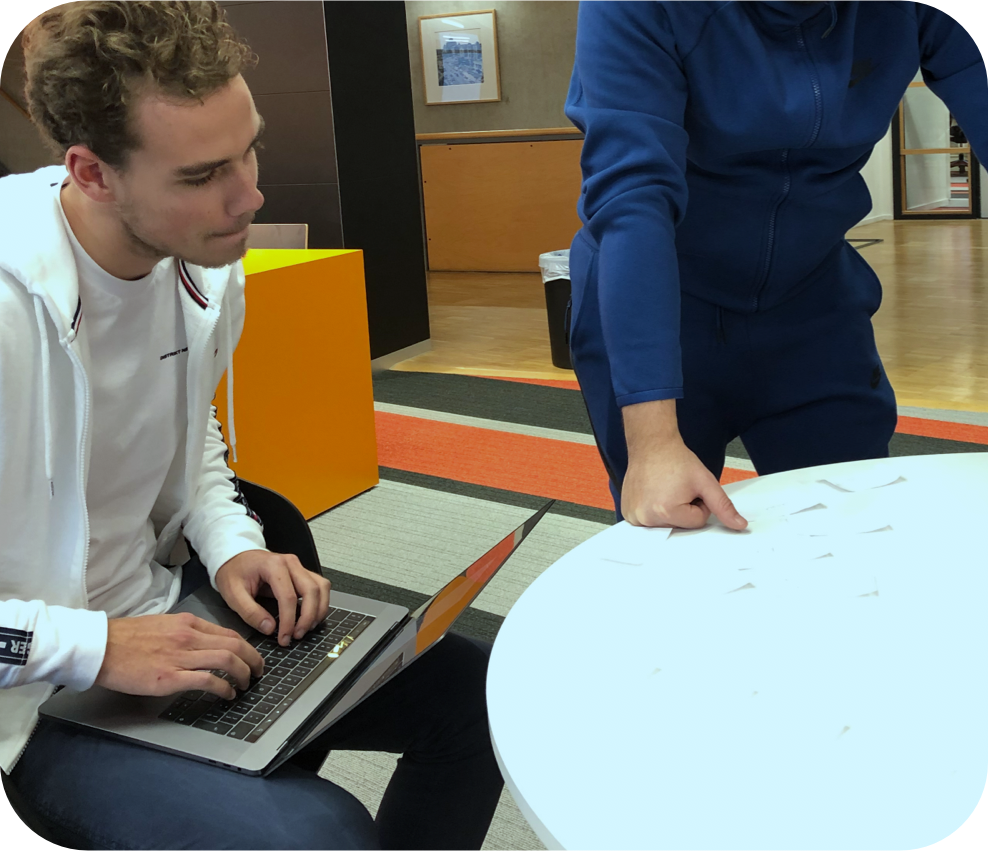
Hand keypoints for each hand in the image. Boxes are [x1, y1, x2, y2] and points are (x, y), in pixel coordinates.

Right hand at [95, 613, 263, 698]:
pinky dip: (224, 687)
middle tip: (259, 671)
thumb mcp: (162, 624)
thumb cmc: (126, 638)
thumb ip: (184, 632)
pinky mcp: (170, 678)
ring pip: (227, 660)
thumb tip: (203, 643)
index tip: (252, 657)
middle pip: (235, 645)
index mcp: (187, 623)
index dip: (246, 647)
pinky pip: (207, 681)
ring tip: (247, 684)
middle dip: (253, 660)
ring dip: (243, 674)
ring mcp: (180, 657)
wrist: (100, 647)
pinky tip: (227, 694)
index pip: (228, 633)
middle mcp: (188, 637)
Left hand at [215, 550, 331, 645]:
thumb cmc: (234, 572)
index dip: (289, 621)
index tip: (284, 638)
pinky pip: (320, 586)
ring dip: (319, 610)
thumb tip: (270, 628)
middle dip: (308, 617)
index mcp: (273, 565)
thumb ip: (250, 612)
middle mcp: (290, 563)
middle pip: (311, 590)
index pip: (288, 596)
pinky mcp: (302, 572)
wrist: (235, 557)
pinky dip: (320, 602)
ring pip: (321, 587)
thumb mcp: (233, 594)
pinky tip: (312, 616)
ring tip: (307, 628)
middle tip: (297, 635)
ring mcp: (298, 566)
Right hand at [622, 437, 747, 529]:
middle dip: (683, 510)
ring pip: (665, 525)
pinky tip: (653, 493)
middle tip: (676, 488)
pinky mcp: (627, 513)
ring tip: (663, 489)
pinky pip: (650, 522)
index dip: (699, 504)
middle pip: (680, 526)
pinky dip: (654, 511)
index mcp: (667, 512)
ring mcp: (634, 516)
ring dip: (669, 511)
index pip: (697, 522)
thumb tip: (740, 525)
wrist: (652, 445)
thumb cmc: (675, 460)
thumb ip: (723, 506)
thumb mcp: (705, 482)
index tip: (690, 488)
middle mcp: (647, 518)